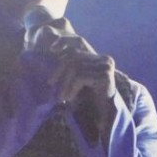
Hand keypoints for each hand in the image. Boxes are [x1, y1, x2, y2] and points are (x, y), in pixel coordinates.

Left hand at [27, 22, 116, 140]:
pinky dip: (71, 88)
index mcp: (98, 57)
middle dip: (59, 70)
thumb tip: (52, 52)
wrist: (105, 114)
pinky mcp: (105, 76)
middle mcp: (104, 59)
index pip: (79, 42)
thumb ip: (70, 67)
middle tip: (51, 83)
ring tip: (61, 97)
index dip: (64, 42)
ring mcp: (106, 67)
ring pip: (75, 67)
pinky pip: (80, 77)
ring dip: (65, 83)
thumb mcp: (77, 80)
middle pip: (74, 56)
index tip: (51, 50)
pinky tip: (69, 98)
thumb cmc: (89, 98)